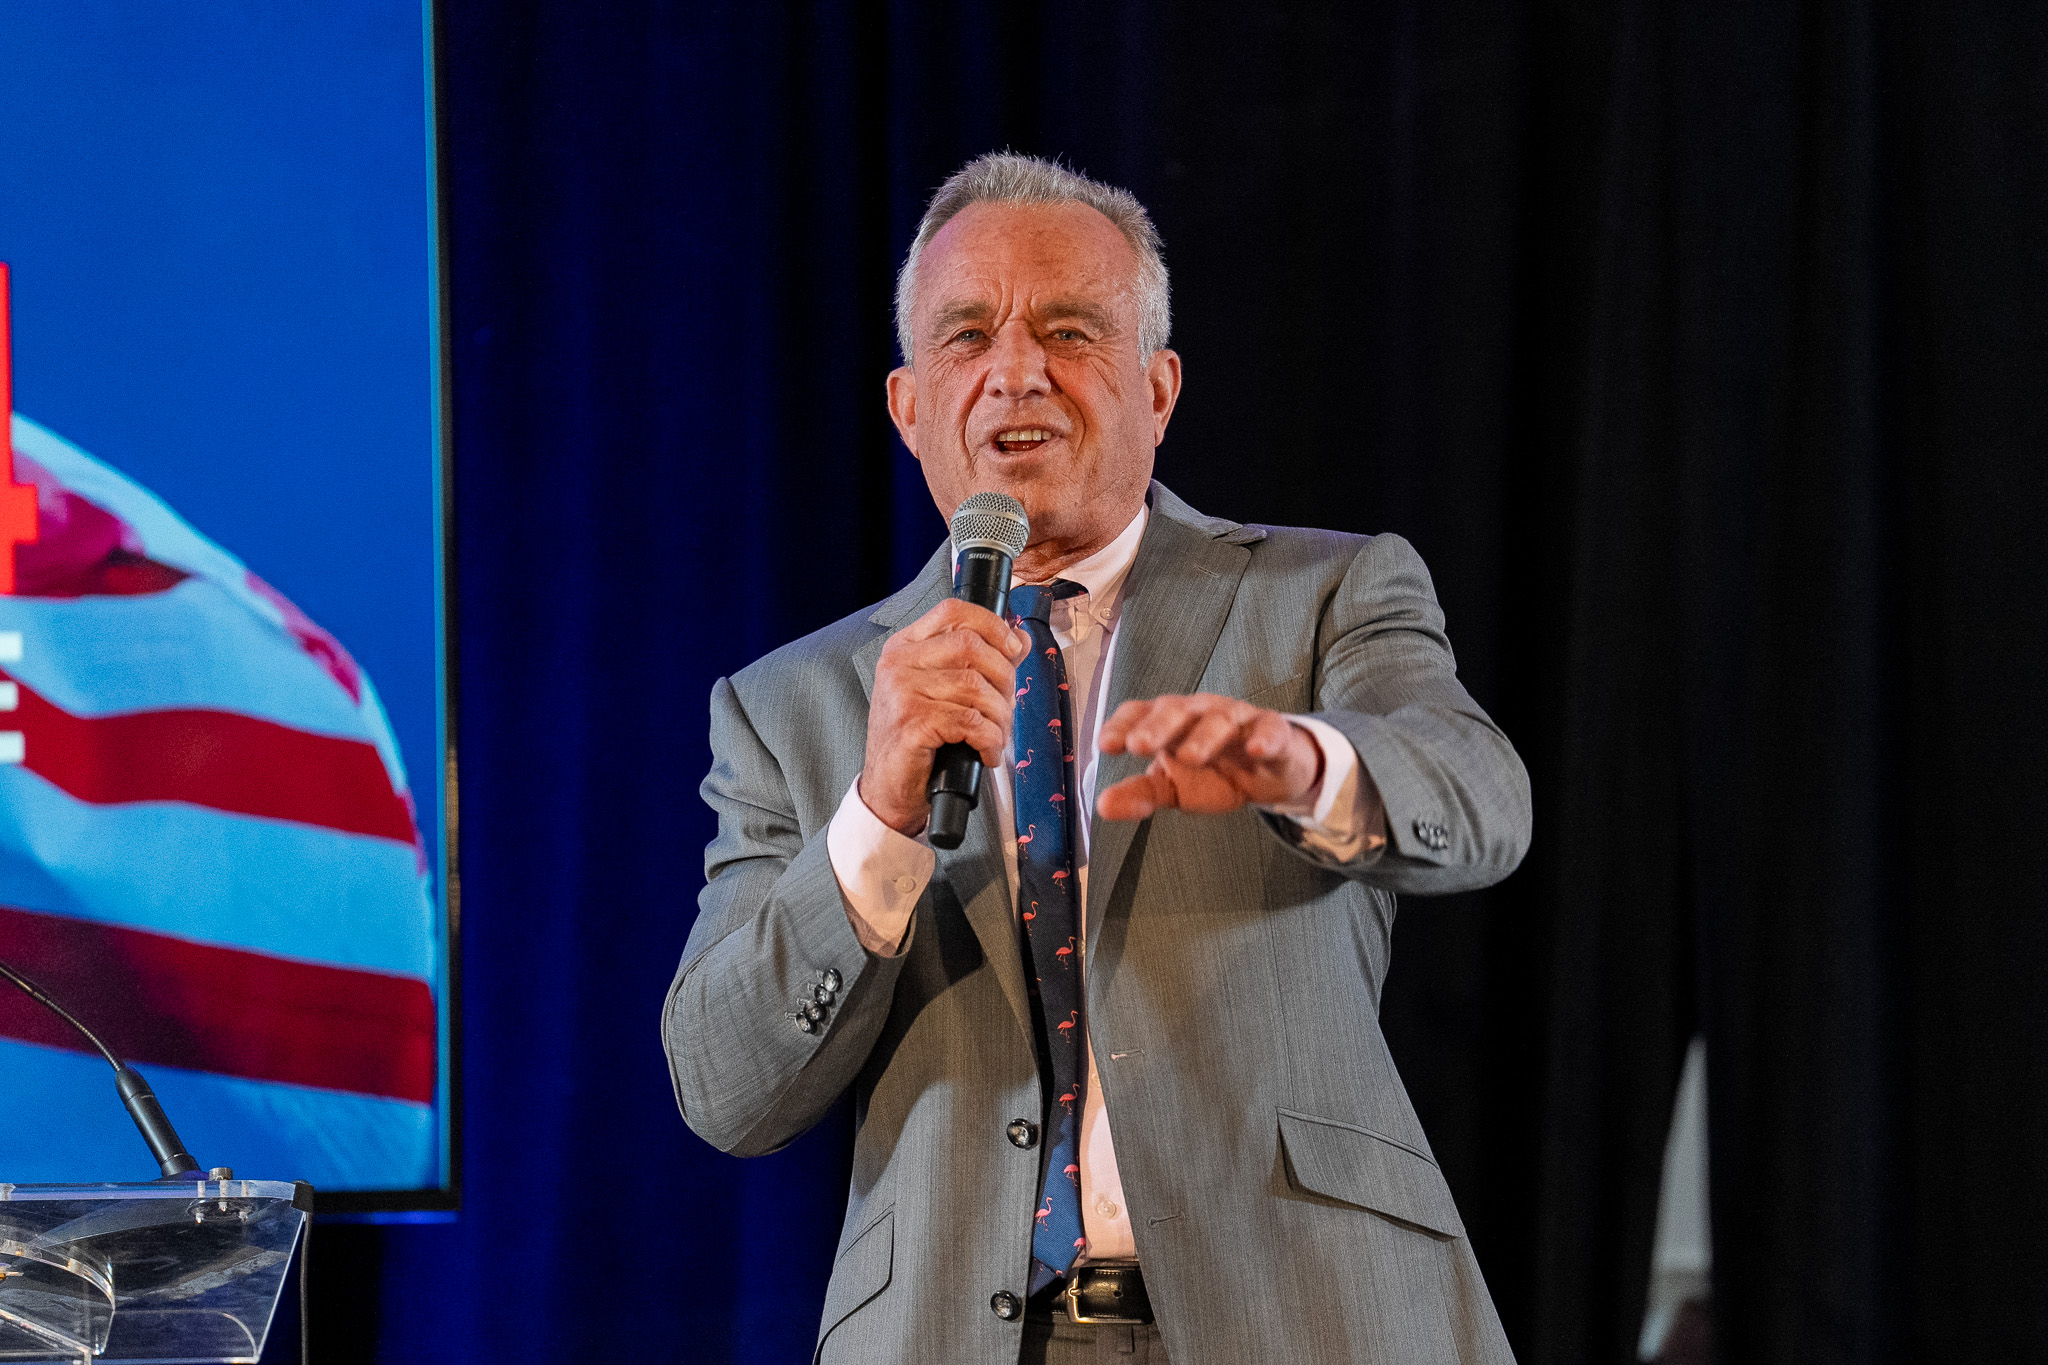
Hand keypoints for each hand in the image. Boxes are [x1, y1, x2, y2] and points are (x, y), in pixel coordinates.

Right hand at [861, 598, 1030, 835]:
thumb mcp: (943, 691)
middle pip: (972, 647)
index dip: (992, 625)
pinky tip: (986, 752)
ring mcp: (902, 692)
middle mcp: (899, 663)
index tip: (1011, 648)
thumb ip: (979, 662)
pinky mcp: (912, 723)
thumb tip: (1018, 640)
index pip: (953, 611)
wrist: (888, 787)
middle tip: (1004, 707)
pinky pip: (971, 722)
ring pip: (976, 687)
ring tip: (996, 735)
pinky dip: (990, 740)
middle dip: (1003, 679)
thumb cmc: (916, 740)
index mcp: (906, 647)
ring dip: (1000, 716)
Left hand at [1096, 693, 1323, 820]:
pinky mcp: (1273, 731)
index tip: (1106, 745)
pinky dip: (1265, 737)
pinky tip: (1256, 749)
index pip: (1140, 713)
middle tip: (1139, 745)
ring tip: (1190, 756)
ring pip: (1219, 719)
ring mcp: (1237, 719)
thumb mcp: (1172, 788)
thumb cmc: (1214, 773)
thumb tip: (1102, 806)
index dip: (1122, 725)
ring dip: (1204, 736)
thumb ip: (1139, 794)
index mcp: (1169, 722)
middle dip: (1157, 726)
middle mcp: (1199, 712)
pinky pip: (1270, 730)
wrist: (1270, 773)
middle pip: (1176, 710)